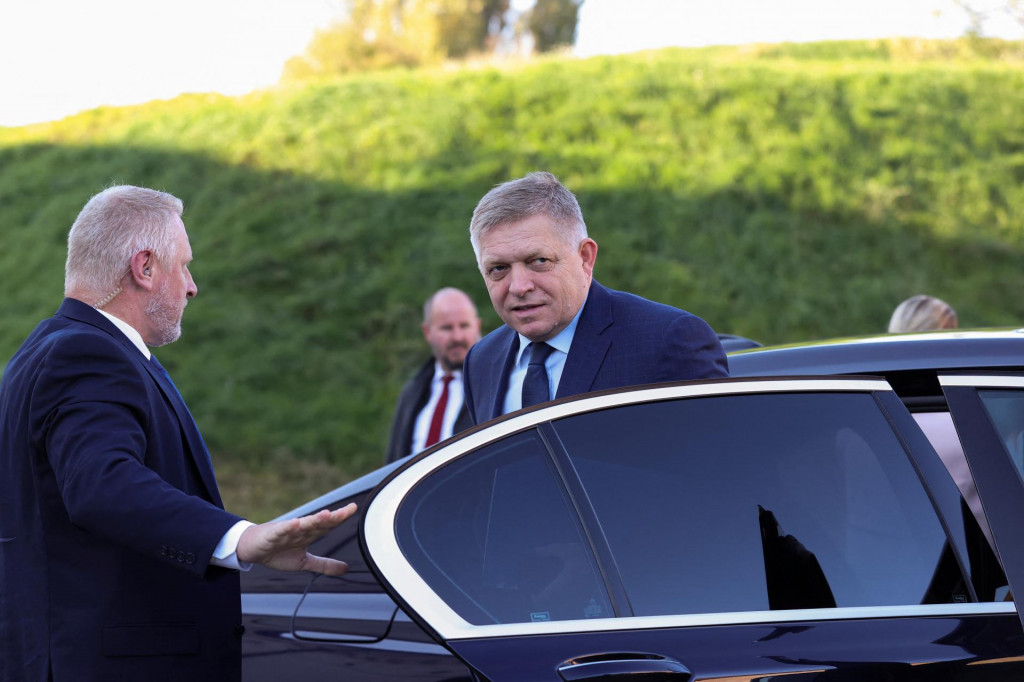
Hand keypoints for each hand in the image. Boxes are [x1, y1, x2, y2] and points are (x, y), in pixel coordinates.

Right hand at [236, 503, 356, 574]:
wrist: (252, 550)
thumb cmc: (278, 552)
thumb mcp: (304, 562)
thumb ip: (324, 564)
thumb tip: (346, 569)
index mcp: (309, 534)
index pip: (327, 525)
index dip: (340, 518)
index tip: (353, 508)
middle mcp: (300, 529)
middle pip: (319, 523)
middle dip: (332, 518)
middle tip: (347, 511)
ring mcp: (287, 531)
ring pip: (302, 524)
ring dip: (314, 520)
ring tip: (326, 515)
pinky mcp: (272, 535)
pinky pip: (281, 530)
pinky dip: (288, 527)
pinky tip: (296, 524)